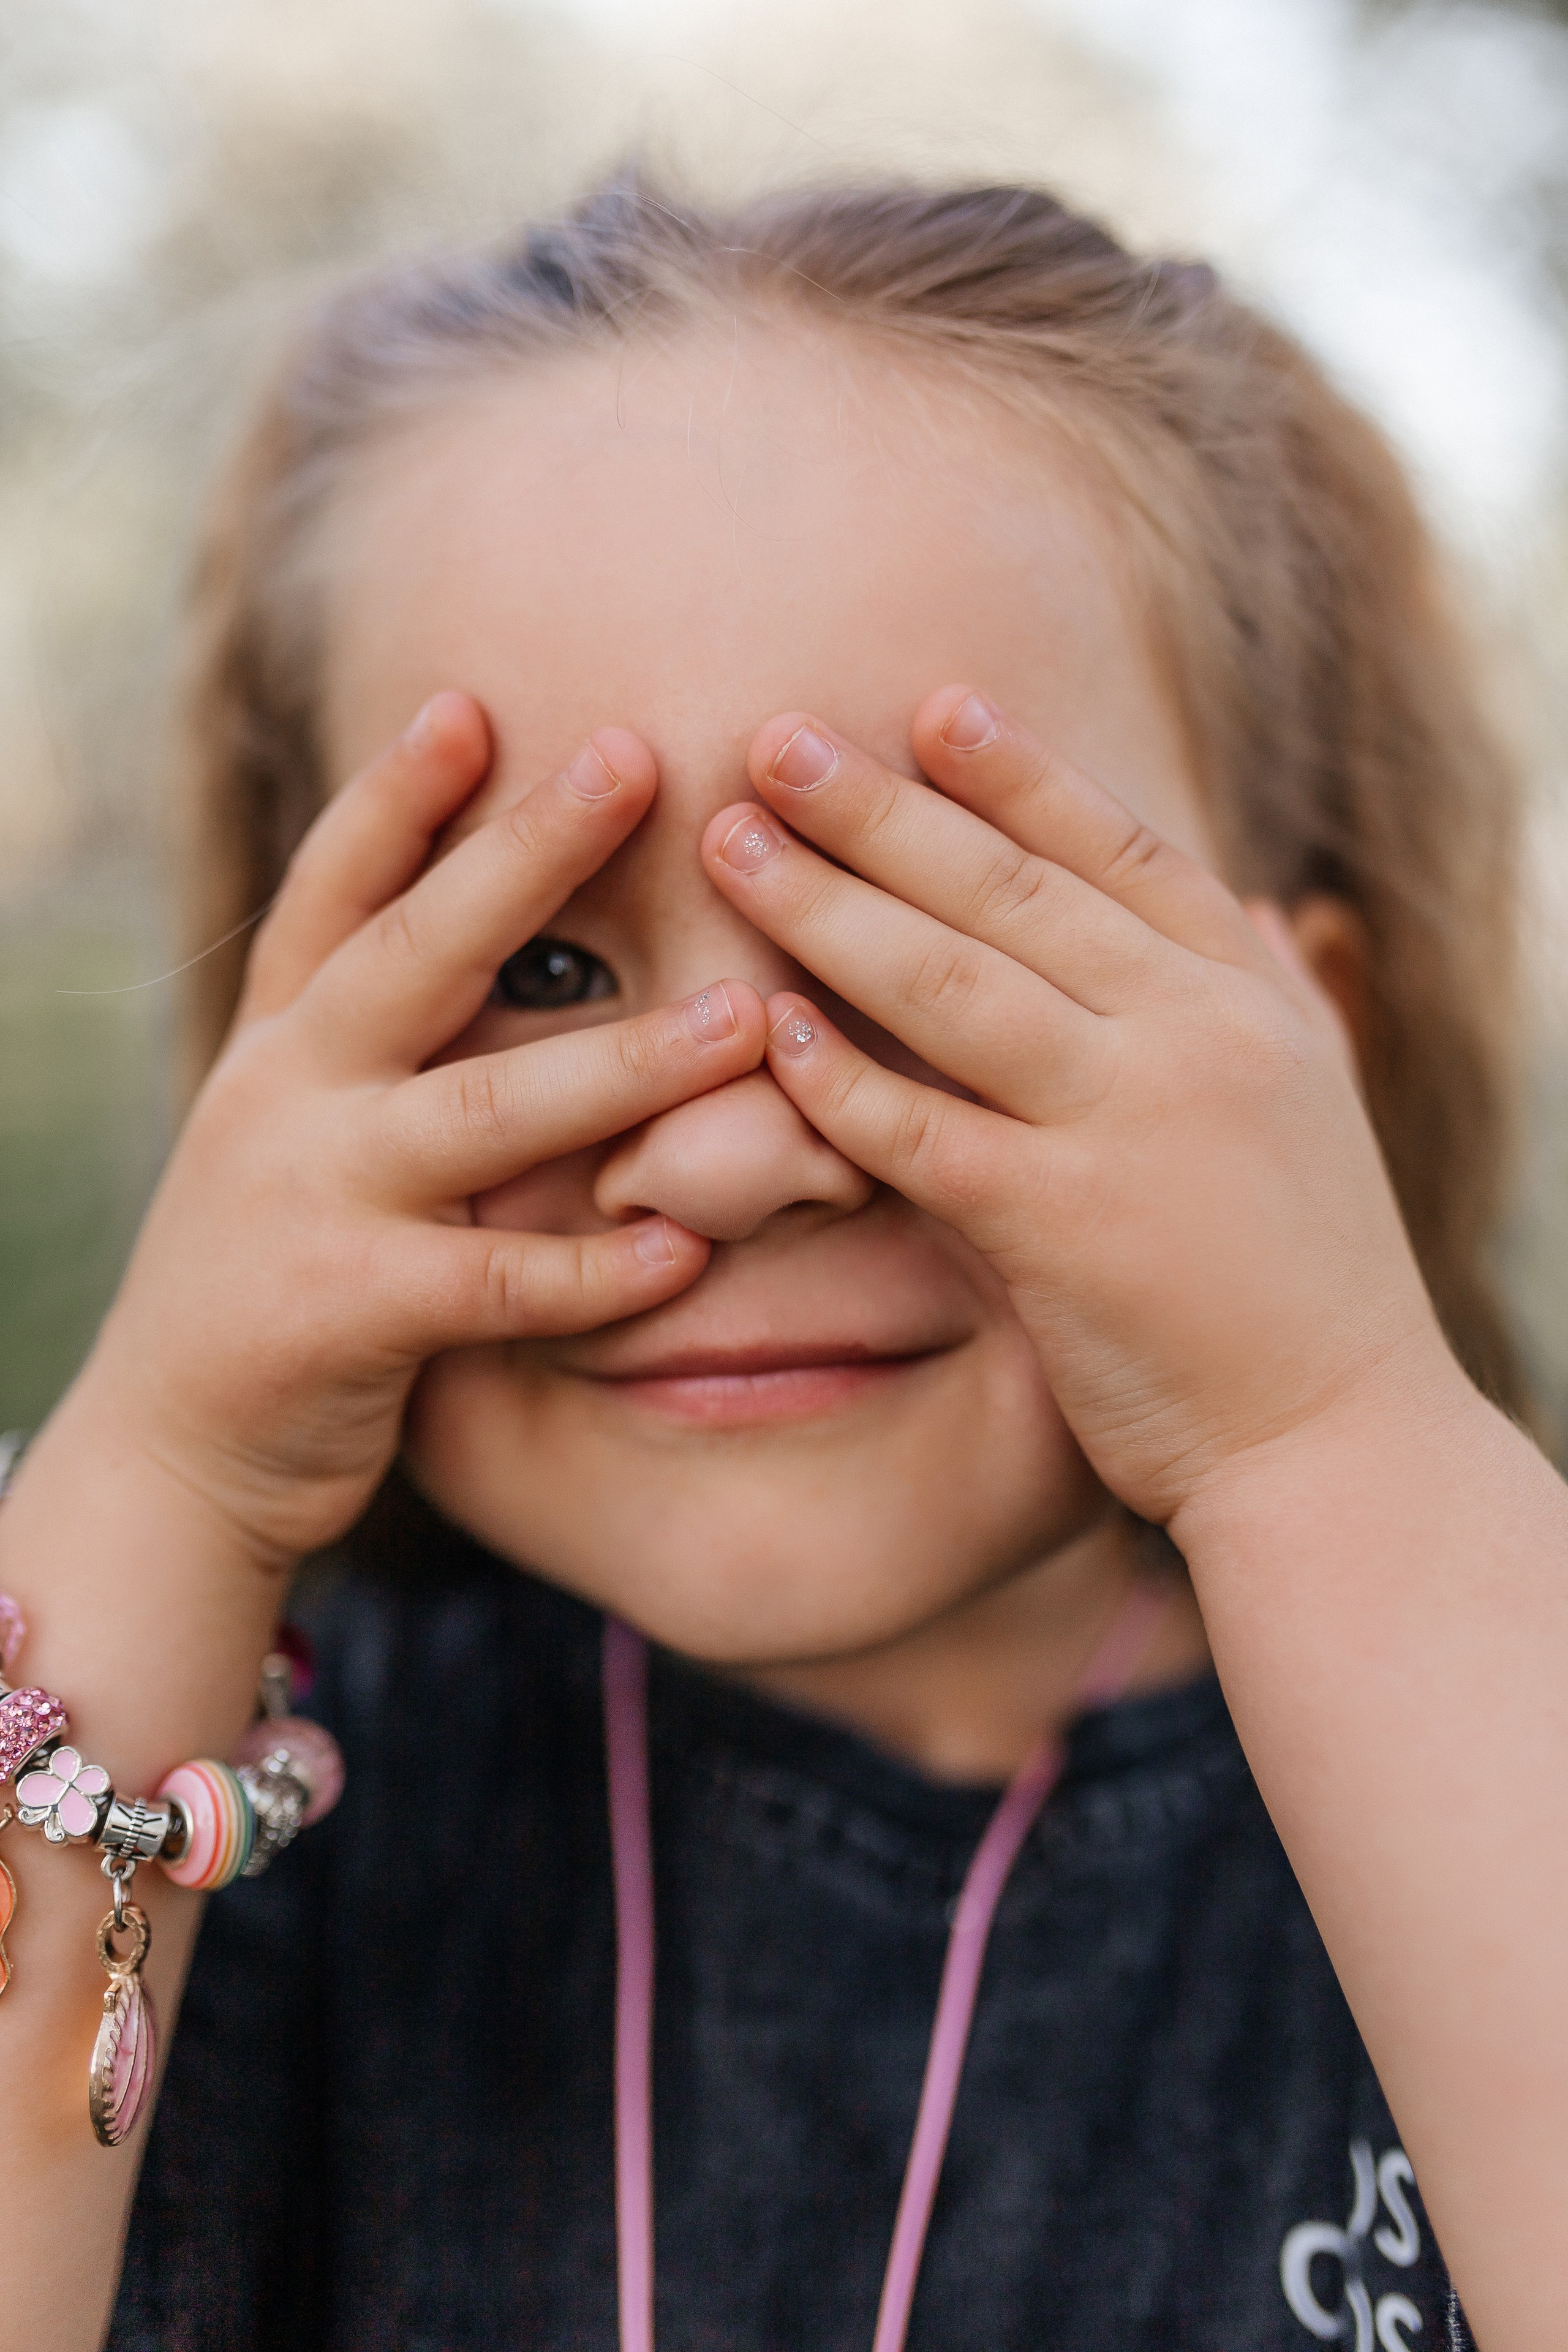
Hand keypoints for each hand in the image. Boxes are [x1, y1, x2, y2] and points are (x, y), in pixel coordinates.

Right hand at [82, 695, 764, 1561]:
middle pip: (416, 950)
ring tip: (741, 1025)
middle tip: (635, 756)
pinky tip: (684, 1248)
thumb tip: (498, 964)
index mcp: (281, 1046)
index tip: (472, 702)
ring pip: (485, 1108)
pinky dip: (594, 1267)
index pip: (335, 892)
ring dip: (622, 1064)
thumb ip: (374, 1058)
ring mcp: (311, 1197)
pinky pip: (497, 1280)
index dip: (396, 794)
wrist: (171, 1454)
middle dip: (525, 852)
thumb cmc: (268, 1282)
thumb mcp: (294, 1139)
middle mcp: (285, 1096)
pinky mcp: (346, 1309)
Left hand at [702, 687, 1448, 1526]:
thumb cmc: (1313, 1282)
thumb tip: (1267, 912)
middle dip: (882, 809)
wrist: (1343, 1443)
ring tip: (732, 843)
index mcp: (1248, 997)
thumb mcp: (1321, 1105)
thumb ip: (1281, 996)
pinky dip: (840, 1080)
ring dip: (829, 905)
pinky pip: (923, 1132)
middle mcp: (1191, 1037)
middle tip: (775, 741)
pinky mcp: (1062, 1227)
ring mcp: (1127, 1125)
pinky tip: (768, 1029)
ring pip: (951, 984)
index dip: (1019, 774)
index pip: (1120, 853)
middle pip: (1010, 891)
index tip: (930, 706)